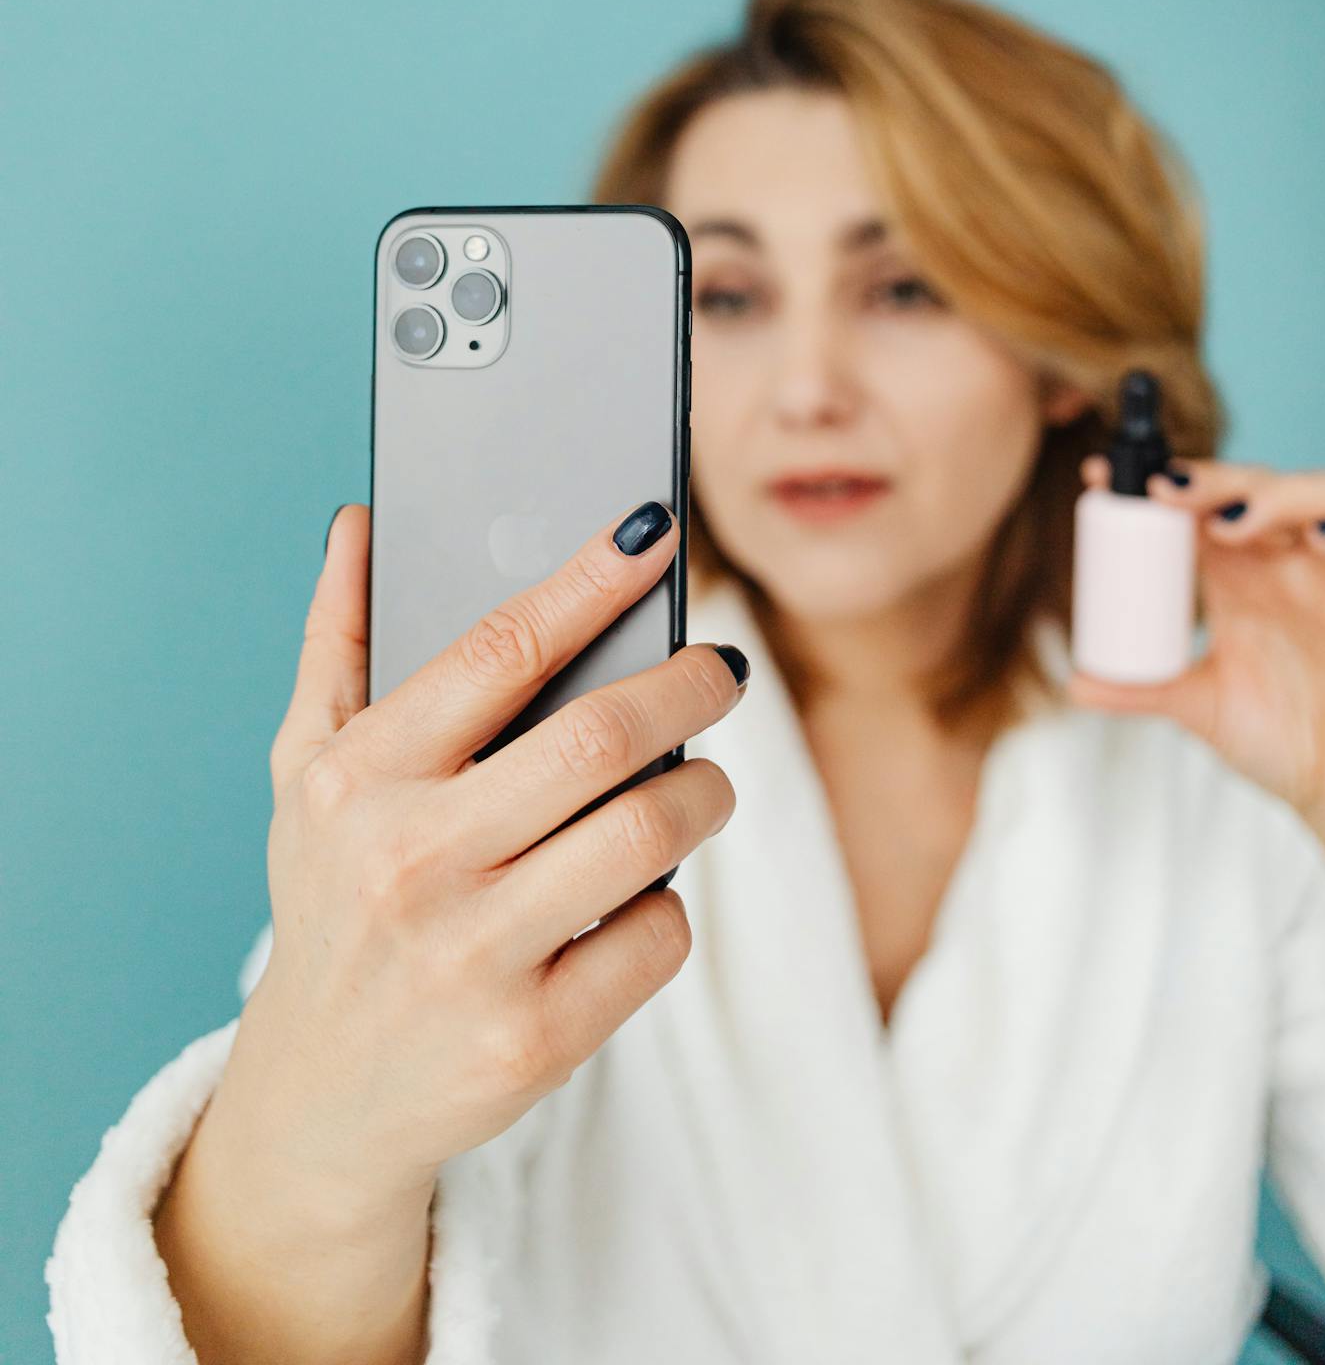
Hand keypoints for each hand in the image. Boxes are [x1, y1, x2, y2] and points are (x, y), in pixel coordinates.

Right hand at [215, 499, 742, 1233]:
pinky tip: (649, 888)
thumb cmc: (331, 900)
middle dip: (687, 686)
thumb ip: (335, 641)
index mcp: (359, 779)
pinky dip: (673, 900)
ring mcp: (473, 955)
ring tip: (704, 777)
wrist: (321, 1100)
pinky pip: (657, 935)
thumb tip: (360, 524)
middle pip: (600, 735)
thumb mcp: (305, 771)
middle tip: (718, 672)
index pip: (501, 649)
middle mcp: (410, 861)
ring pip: (648, 830)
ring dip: (705, 790)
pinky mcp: (534, 1039)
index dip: (592, 579)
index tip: (657, 531)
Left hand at [1067, 456, 1324, 830]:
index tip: (1097, 476)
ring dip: (1274, 497)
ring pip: (1321, 495)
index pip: (1195, 505)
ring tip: (1228, 523)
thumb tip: (1076, 682)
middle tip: (1160, 490)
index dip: (1154, 481)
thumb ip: (1142, 691)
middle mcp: (1285, 561)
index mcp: (1237, 573)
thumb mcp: (1202, 709)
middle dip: (1210, 478)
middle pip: (1253, 486)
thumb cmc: (1282, 739)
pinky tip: (1320, 540)